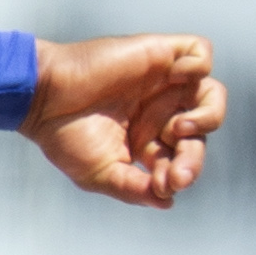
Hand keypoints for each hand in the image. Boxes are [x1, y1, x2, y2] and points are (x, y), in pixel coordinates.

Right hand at [24, 34, 225, 208]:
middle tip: (176, 172)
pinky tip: (175, 80)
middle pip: (200, 134)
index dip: (180, 175)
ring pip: (212, 95)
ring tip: (180, 128)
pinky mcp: (160, 54)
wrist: (43, 96)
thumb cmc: (65, 135)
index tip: (162, 184)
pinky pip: (202, 53)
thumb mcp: (101, 174)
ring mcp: (163, 82)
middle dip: (193, 158)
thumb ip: (135, 189)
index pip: (183, 160)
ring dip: (209, 116)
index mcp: (148, 140)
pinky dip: (199, 66)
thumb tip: (168, 201)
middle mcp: (160, 111)